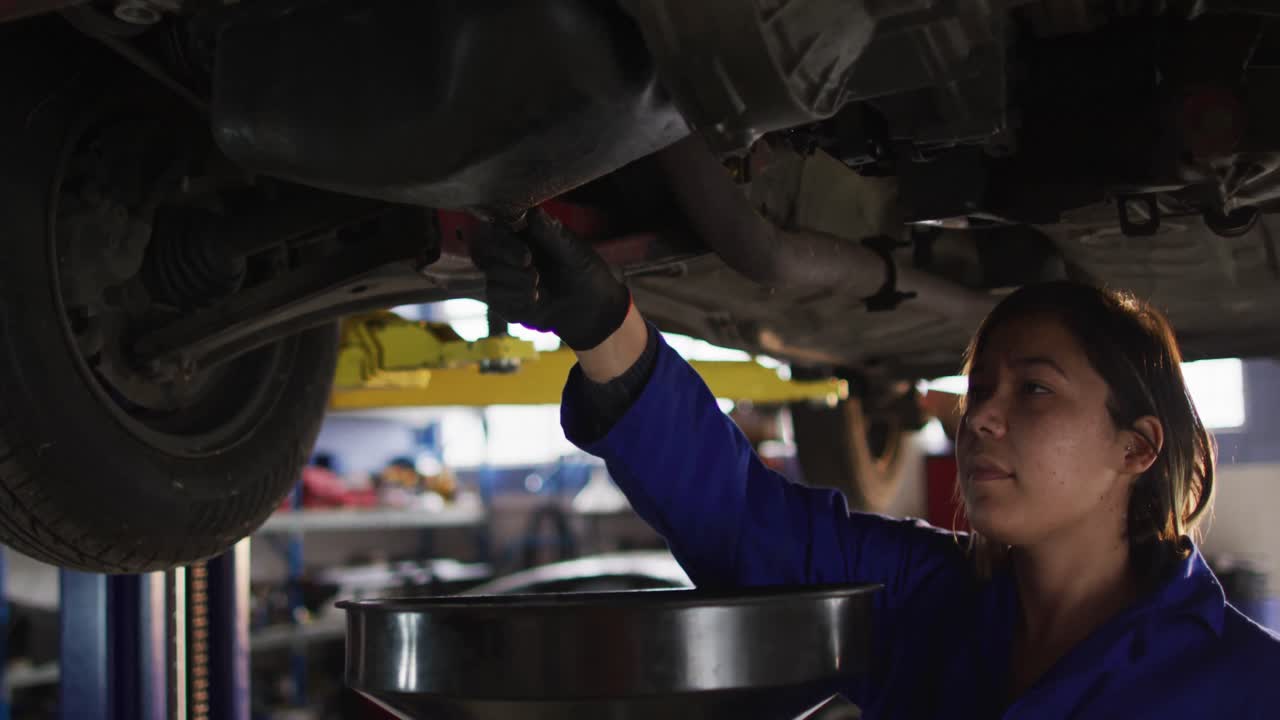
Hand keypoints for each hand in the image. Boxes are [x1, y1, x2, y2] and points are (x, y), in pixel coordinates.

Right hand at [471, 209, 631, 351]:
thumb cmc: (585, 271)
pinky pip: (495, 300)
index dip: (505, 243)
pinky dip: (514, 300)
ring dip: (514, 283)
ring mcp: (505, 279)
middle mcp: (508, 254)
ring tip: (538, 288)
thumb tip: (534, 211)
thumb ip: (552, 234)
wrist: (593, 309)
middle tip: (533, 274)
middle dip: (506, 262)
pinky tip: (534, 301)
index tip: (527, 256)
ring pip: (489, 278)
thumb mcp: (574, 252)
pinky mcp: (505, 303)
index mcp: (522, 234)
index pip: (497, 230)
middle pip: (486, 252)